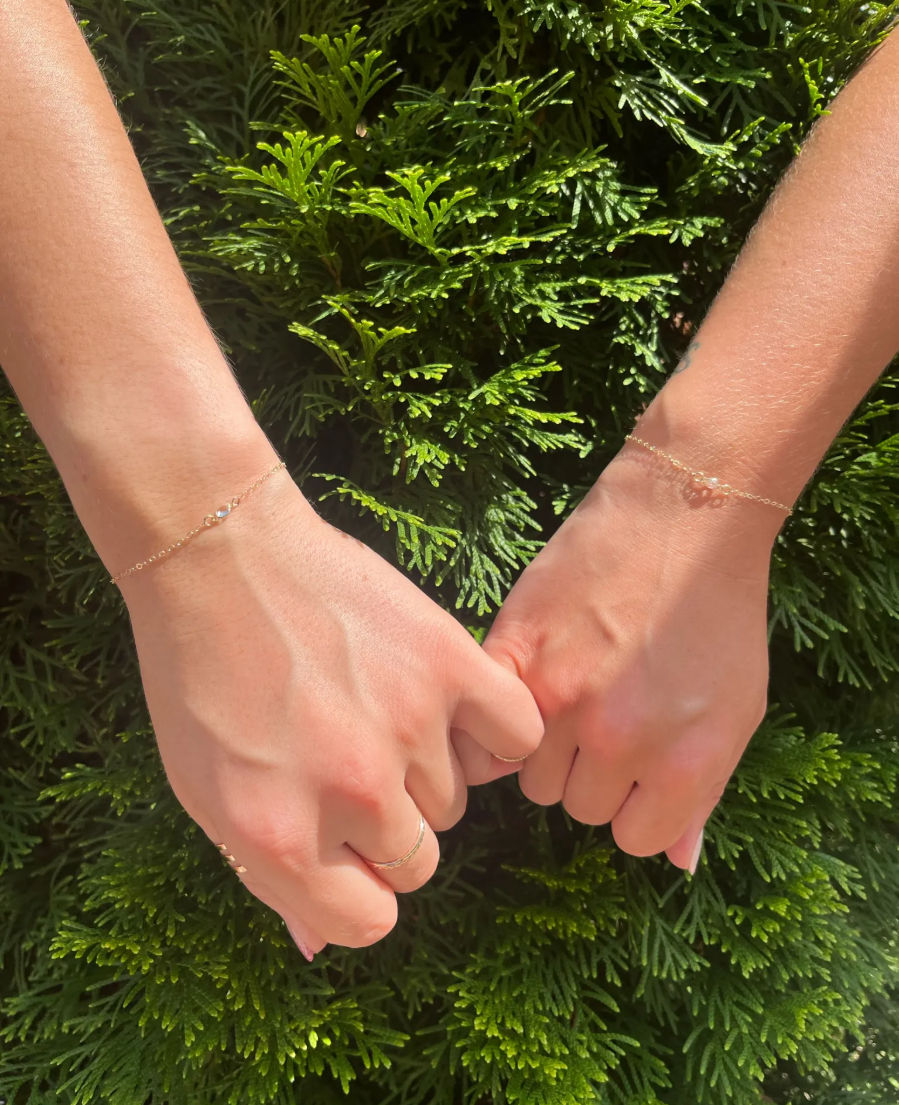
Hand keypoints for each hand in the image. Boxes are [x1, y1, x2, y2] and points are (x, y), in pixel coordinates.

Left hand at [120, 474, 542, 952]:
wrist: (220, 556)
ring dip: (426, 768)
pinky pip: (515, 737)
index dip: (357, 888)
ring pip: (456, 798)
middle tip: (353, 759)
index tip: (346, 851)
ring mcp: (408, 728)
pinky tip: (456, 708)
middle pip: (418, 860)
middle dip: (388, 824)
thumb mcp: (205, 791)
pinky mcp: (450, 664)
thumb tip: (320, 947)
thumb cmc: (200, 675)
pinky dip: (493, 732)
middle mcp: (352, 796)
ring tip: (380, 709)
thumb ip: (270, 874)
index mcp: (278, 840)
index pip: (366, 922)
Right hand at [478, 448, 777, 870]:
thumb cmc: (719, 615)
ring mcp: (560, 695)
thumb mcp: (737, 712)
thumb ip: (702, 794)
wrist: (682, 518)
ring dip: (544, 746)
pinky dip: (498, 716)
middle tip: (603, 718)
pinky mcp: (515, 652)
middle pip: (575, 806)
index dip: (634, 804)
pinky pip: (486, 723)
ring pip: (526, 773)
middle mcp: (618, 740)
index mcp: (682, 764)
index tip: (636, 767)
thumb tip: (677, 863)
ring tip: (568, 694)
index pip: (634, 840)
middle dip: (589, 772)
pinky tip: (523, 687)